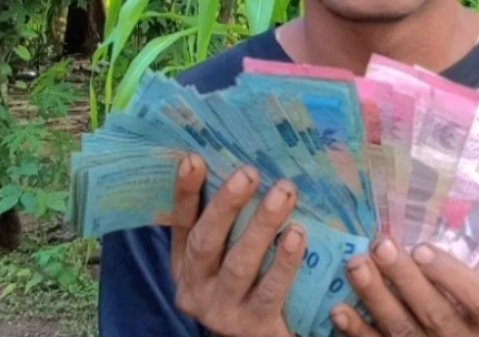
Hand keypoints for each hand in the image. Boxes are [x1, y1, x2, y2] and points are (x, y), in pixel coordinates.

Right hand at [167, 154, 304, 336]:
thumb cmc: (252, 284)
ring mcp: (222, 310)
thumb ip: (231, 221)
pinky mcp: (252, 327)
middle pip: (205, 242)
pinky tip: (298, 235)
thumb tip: (244, 164)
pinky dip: (284, 262)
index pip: (180, 223)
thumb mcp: (230, 254)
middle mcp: (196, 288)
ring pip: (239, 264)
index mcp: (185, 264)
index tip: (193, 158)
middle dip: (226, 204)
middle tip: (249, 172)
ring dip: (262, 226)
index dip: (184, 192)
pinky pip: (270, 292)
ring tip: (283, 193)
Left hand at [328, 238, 478, 336]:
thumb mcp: (477, 306)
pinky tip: (340, 311)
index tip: (421, 248)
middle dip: (405, 278)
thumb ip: (456, 281)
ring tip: (356, 266)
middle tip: (381, 246)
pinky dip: (358, 332)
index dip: (451, 274)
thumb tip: (411, 244)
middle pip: (436, 313)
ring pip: (403, 331)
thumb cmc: (468, 322)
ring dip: (376, 298)